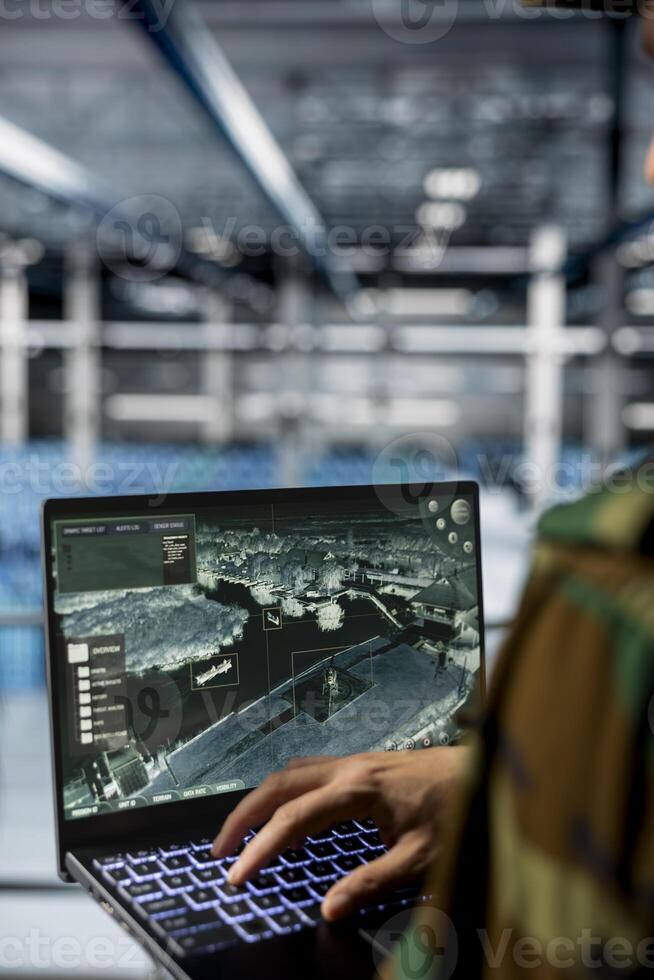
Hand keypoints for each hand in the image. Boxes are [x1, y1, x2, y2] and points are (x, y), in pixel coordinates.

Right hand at [211, 747, 467, 920]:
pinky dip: (284, 792)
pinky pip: (308, 772)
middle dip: (244, 814)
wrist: (484, 770)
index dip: (260, 848)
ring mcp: (353, 762)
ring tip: (241, 833)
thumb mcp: (420, 858)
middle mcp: (348, 768)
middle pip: (279, 783)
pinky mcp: (360, 765)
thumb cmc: (456, 812)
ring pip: (291, 772)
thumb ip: (373, 883)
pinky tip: (286, 815)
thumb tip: (328, 909)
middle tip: (219, 850)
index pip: (293, 818)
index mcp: (357, 789)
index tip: (236, 876)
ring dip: (261, 800)